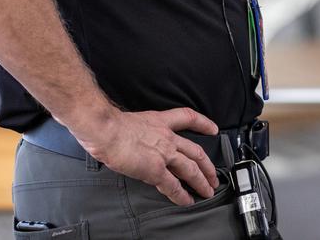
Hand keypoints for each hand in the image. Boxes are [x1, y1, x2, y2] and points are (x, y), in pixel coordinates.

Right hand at [72, 106, 219, 205]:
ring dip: (202, 182)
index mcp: (160, 122)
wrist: (105, 129)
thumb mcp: (133, 121)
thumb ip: (141, 131)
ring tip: (207, 191)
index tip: (213, 129)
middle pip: (196, 151)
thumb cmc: (109, 124)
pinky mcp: (155, 169)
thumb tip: (136, 140)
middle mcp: (166, 137)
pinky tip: (187, 201)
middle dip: (208, 166)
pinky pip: (173, 186)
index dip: (204, 123)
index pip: (188, 118)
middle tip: (214, 176)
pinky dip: (182, 195)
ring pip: (191, 169)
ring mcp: (163, 154)